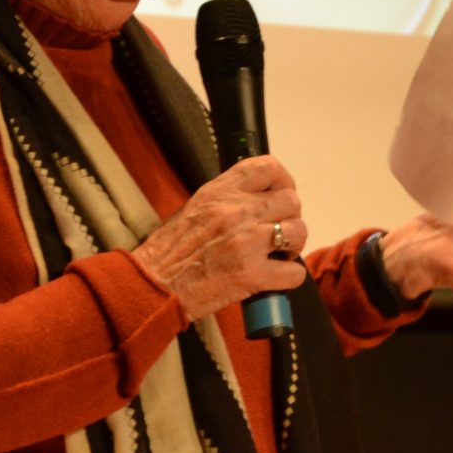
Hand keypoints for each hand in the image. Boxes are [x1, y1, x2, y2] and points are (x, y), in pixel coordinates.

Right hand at [131, 156, 307, 322]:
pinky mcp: (252, 275)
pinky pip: (293, 272)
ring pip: (298, 231)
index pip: (268, 167)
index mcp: (221, 192)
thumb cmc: (170, 250)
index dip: (283, 181)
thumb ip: (226, 199)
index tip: (279, 196)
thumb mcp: (195, 207)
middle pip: (291, 201)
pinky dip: (289, 277)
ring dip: (293, 245)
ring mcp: (247, 242)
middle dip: (290, 218)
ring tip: (278, 255)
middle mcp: (237, 211)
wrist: (154, 285)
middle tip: (277, 234)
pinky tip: (274, 279)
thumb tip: (256, 198)